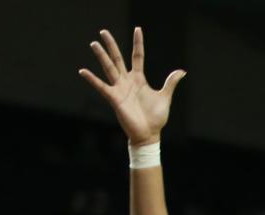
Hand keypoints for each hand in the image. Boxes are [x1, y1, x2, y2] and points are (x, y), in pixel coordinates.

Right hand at [78, 27, 185, 146]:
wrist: (149, 134)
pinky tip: (83, 71)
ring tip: (94, 44)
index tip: (137, 29)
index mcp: (139, 79)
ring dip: (101, 56)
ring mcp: (119, 89)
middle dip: (111, 45)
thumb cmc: (156, 118)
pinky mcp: (114, 99)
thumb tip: (182, 71)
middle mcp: (127, 81)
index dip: (138, 43)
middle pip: (117, 58)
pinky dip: (92, 79)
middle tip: (103, 31)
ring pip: (109, 68)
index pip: (137, 56)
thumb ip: (170, 83)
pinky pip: (101, 87)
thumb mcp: (165, 97)